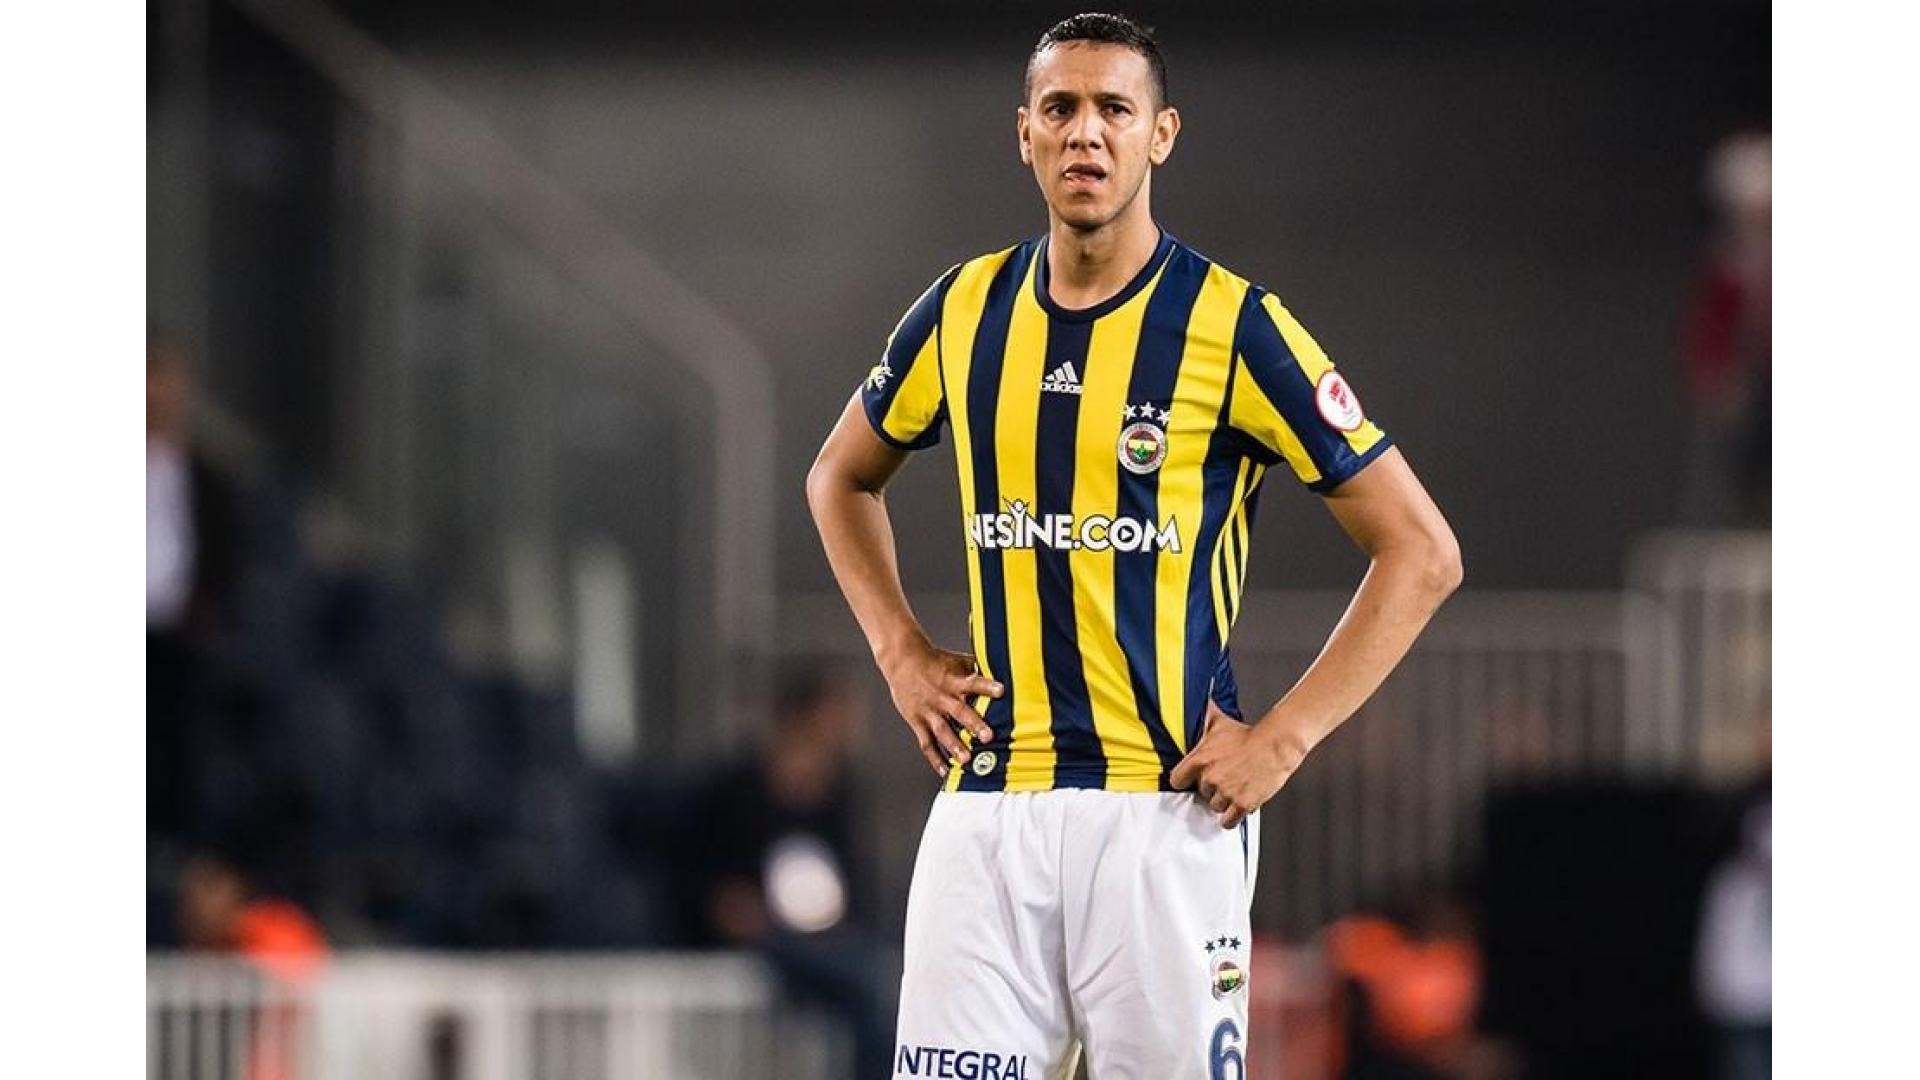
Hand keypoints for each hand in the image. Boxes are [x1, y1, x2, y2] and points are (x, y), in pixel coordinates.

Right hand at [878, 638, 1003, 778]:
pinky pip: (927, 743)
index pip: (974, 682)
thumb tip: (1000, 667)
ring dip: (954, 745)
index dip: (987, 687)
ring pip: (942, 730)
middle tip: (988, 737)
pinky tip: (945, 771)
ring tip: (966, 760)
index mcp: (954, 680)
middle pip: (959, 711)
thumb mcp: (955, 661)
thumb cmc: (933, 661)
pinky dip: (935, 758)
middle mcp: (943, 697)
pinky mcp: (918, 722)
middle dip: (974, 724)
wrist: (902, 660)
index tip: (1001, 691)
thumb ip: (975, 669)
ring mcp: (929, 711)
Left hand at [1169, 701, 1303, 828]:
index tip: (1189, 781)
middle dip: (1211, 788)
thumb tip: (1196, 700)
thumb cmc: (1249, 735)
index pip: (1177, 779)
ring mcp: (1226, 792)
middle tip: (1224, 779)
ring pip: (1215, 807)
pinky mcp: (1242, 804)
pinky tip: (1236, 810)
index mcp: (1200, 760)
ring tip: (1234, 789)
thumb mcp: (1220, 723)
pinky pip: (1228, 821)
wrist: (1275, 745)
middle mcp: (1210, 778)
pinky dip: (1232, 818)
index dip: (1185, 780)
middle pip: (1201, 793)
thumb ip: (1204, 717)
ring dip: (1223, 802)